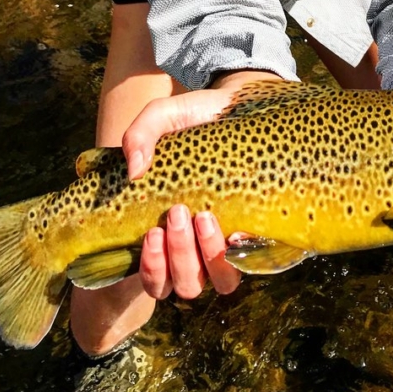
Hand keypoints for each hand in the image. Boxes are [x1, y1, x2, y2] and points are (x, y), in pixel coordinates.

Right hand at [122, 70, 280, 299]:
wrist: (238, 106)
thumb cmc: (195, 120)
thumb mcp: (163, 117)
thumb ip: (140, 135)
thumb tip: (134, 170)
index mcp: (167, 233)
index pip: (155, 278)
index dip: (153, 268)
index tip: (153, 233)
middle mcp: (197, 247)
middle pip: (185, 285)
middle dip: (179, 255)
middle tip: (178, 212)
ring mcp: (229, 242)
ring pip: (220, 282)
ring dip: (207, 256)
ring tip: (204, 216)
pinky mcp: (259, 232)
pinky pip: (252, 261)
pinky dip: (242, 252)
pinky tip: (237, 230)